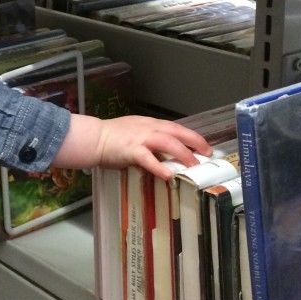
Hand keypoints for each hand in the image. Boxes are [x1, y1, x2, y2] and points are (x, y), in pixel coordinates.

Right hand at [53, 113, 212, 180]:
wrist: (94, 138)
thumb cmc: (112, 138)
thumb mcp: (135, 134)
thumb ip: (150, 142)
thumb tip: (165, 156)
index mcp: (150, 124)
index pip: (176, 128)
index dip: (192, 137)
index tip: (203, 146)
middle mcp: (148, 128)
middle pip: (177, 132)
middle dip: (194, 143)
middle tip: (206, 154)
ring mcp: (140, 138)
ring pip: (168, 143)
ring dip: (182, 154)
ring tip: (192, 166)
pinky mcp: (131, 150)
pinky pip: (148, 158)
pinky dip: (159, 166)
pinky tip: (168, 175)